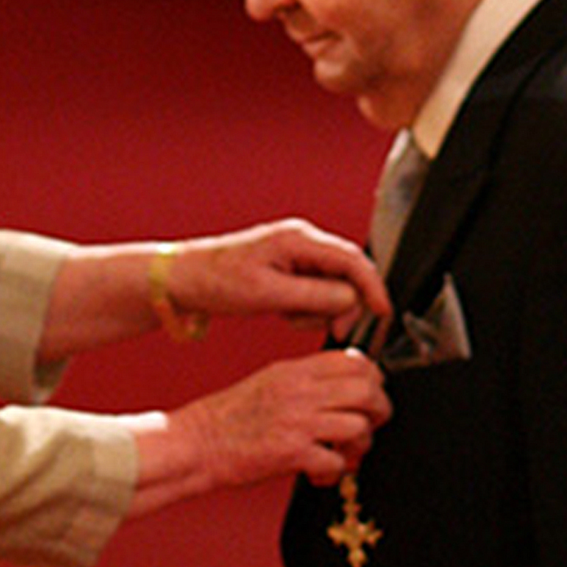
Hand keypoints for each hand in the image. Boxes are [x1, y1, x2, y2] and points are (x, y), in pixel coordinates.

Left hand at [167, 219, 390, 339]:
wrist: (184, 281)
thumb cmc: (215, 280)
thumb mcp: (267, 294)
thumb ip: (314, 296)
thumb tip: (350, 300)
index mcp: (298, 239)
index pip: (353, 260)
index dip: (373, 288)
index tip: (382, 313)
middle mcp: (301, 242)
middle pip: (347, 276)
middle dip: (338, 306)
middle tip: (320, 326)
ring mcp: (296, 256)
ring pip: (332, 288)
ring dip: (318, 310)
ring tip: (287, 316)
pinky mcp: (289, 271)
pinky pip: (315, 293)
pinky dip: (306, 310)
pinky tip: (283, 313)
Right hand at [177, 348, 389, 487]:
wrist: (198, 443)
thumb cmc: (229, 416)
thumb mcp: (269, 381)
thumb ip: (307, 378)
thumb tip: (346, 379)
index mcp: (294, 371)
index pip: (353, 361)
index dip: (374, 378)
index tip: (373, 392)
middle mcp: (299, 392)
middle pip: (366, 391)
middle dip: (379, 411)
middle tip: (372, 424)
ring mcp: (297, 422)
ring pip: (358, 427)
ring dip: (359, 445)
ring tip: (344, 453)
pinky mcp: (292, 453)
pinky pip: (335, 462)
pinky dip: (334, 473)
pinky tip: (319, 473)